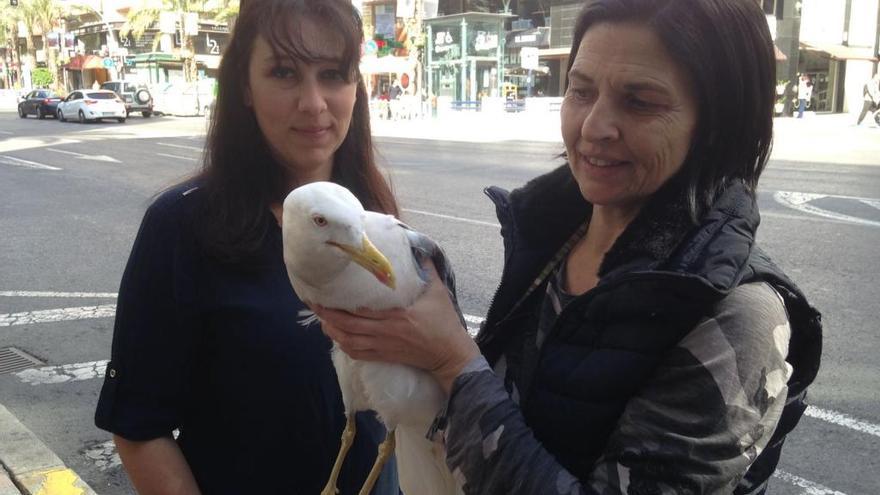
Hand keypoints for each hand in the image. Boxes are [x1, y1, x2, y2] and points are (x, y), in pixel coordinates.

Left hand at [313, 264, 480, 393]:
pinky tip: (337, 337)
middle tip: (314, 304)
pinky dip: (343, 345)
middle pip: (347, 327)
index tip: (325, 293)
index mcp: (396, 317)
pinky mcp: (384, 357)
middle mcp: (385, 333)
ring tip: (322, 319)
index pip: (360, 312)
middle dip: (327, 316)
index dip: (339, 304)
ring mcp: (383, 347)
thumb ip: (427, 269)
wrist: (449, 355)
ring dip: (332, 331)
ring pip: (348, 342)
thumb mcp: (438, 293)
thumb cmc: (444, 323)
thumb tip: (419, 246)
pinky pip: (357, 354)